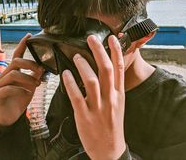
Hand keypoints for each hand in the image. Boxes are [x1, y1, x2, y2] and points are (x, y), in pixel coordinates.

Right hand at [0, 34, 43, 125]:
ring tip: (37, 85)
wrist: (11, 117)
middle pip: (16, 62)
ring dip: (28, 78)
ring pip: (13, 74)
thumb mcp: (30, 85)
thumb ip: (35, 75)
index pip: (17, 55)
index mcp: (13, 71)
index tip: (30, 35)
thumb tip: (43, 66)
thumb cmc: (20, 99)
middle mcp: (5, 75)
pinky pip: (8, 88)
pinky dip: (20, 89)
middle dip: (30, 64)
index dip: (23, 44)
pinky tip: (27, 93)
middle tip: (40, 71)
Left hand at [63, 35, 125, 159]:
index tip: (112, 38)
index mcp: (119, 94)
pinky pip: (76, 96)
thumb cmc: (112, 124)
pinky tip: (66, 74)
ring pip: (92, 81)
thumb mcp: (118, 104)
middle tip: (91, 38)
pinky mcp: (84, 116)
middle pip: (106, 69)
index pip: (119, 68)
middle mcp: (111, 98)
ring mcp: (98, 108)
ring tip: (77, 56)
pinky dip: (71, 83)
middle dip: (99, 51)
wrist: (110, 150)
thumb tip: (104, 67)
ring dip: (83, 65)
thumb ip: (113, 86)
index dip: (116, 51)